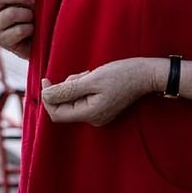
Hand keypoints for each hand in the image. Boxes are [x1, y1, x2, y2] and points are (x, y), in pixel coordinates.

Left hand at [40, 58, 156, 126]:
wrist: (146, 74)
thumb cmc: (121, 75)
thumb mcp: (91, 79)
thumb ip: (67, 89)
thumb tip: (45, 95)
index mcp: (90, 114)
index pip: (56, 114)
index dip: (47, 97)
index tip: (46, 80)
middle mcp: (93, 118)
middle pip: (65, 106)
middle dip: (65, 88)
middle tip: (79, 75)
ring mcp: (99, 113)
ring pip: (73, 100)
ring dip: (75, 85)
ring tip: (89, 75)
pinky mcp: (102, 106)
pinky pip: (83, 97)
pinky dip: (83, 86)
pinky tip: (93, 77)